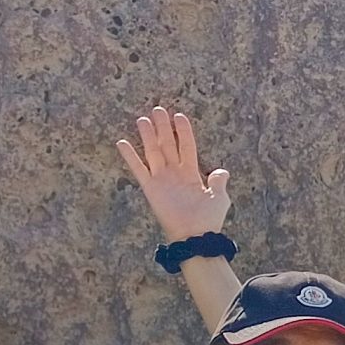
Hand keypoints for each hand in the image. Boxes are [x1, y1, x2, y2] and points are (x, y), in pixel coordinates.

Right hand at [117, 106, 231, 239]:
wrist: (194, 235)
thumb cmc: (208, 219)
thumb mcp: (219, 197)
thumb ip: (218, 182)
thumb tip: (222, 171)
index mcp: (192, 173)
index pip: (187, 146)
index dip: (183, 131)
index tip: (179, 116)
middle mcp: (175, 173)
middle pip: (168, 144)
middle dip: (163, 127)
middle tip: (158, 109)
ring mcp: (162, 179)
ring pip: (153, 151)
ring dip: (148, 135)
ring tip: (142, 119)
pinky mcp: (150, 188)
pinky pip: (138, 169)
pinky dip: (130, 156)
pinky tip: (123, 142)